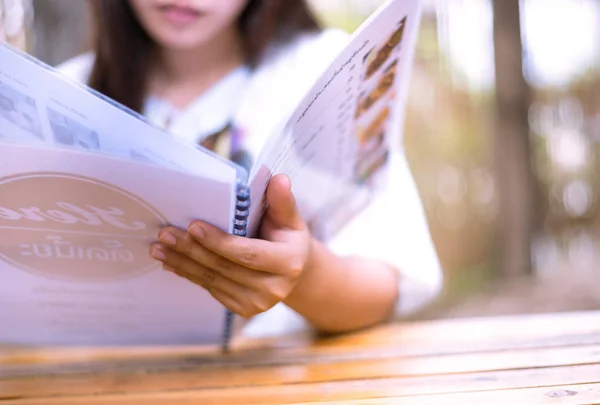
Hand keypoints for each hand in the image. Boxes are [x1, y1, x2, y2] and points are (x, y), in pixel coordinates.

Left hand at [149, 174, 312, 317]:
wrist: (294, 271)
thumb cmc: (287, 238)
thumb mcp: (290, 218)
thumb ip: (282, 200)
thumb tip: (279, 179)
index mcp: (288, 263)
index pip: (248, 254)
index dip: (219, 242)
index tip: (193, 225)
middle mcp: (274, 288)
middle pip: (224, 268)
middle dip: (191, 250)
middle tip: (166, 233)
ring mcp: (257, 303)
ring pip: (213, 280)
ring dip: (182, 263)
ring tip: (159, 247)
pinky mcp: (243, 309)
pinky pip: (210, 289)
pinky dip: (189, 274)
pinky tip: (171, 262)